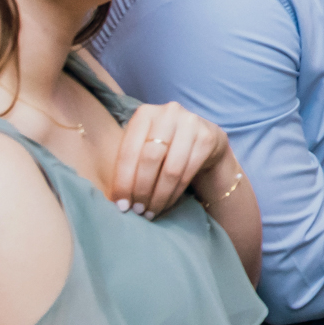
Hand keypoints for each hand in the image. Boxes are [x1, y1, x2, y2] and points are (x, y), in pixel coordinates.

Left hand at [110, 101, 234, 218]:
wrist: (203, 139)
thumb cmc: (165, 145)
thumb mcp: (143, 145)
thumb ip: (129, 163)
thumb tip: (115, 198)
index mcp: (144, 113)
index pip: (128, 152)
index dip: (123, 181)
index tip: (120, 204)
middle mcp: (169, 113)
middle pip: (150, 159)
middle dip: (141, 189)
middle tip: (137, 210)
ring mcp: (191, 123)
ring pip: (170, 169)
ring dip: (159, 196)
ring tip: (150, 211)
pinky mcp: (208, 138)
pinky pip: (188, 173)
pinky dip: (174, 193)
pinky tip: (166, 204)